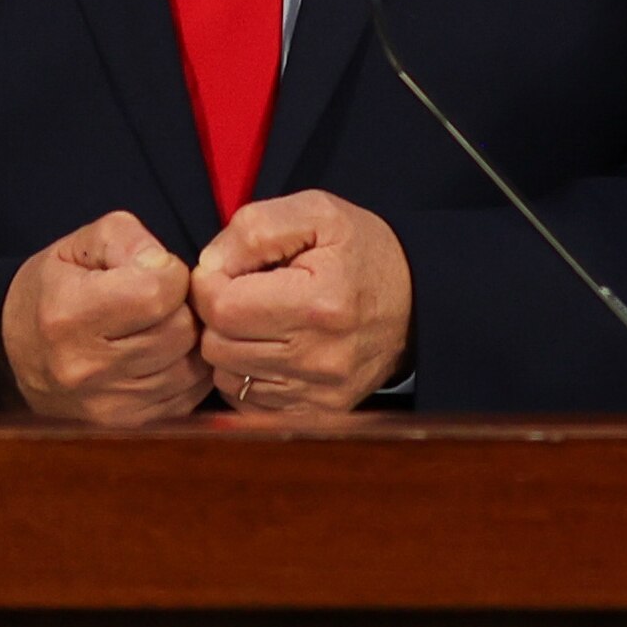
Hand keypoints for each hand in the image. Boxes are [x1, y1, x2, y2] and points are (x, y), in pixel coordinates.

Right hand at [0, 211, 206, 424]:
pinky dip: (184, 371)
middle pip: (181, 330)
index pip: (158, 292)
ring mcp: (109, 405)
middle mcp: (87, 368)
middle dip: (180, 308)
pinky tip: (159, 356)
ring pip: (192, 366)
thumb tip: (166, 265)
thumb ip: (128, 239)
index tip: (153, 273)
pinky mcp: (128, 425)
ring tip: (156, 329)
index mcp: (70, 315)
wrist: (13, 356)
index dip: (169, 273)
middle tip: (157, 303)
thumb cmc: (52, 292)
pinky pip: (189, 394)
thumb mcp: (79, 246)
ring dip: (185, 343)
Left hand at [190, 191, 414, 414]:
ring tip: (260, 320)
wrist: (417, 303)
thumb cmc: (361, 253)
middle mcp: (320, 358)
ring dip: (231, 347)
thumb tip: (209, 265)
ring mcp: (319, 393)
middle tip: (245, 293)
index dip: (212, 282)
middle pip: (217, 346)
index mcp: (319, 304)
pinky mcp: (316, 413)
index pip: (221, 306)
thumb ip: (254, 229)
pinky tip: (271, 348)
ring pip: (226, 377)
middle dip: (218, 315)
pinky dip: (248, 374)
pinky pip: (247, 402)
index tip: (232, 269)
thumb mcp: (316, 213)